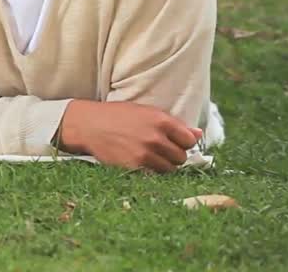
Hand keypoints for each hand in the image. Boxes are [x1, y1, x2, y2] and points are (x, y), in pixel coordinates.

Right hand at [57, 100, 202, 172]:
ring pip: (170, 169)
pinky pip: (154, 176)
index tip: (173, 141)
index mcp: (161, 120)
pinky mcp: (134, 167)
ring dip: (163, 165)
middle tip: (160, 150)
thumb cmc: (118, 116)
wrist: (88, 125)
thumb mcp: (146, 112)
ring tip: (150, 156)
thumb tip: (199, 134)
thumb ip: (174, 124)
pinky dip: (151, 172)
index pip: (189, 140)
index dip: (183, 142)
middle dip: (173, 155)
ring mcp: (145, 154)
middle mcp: (155, 138)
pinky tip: (141, 163)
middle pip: (181, 157)